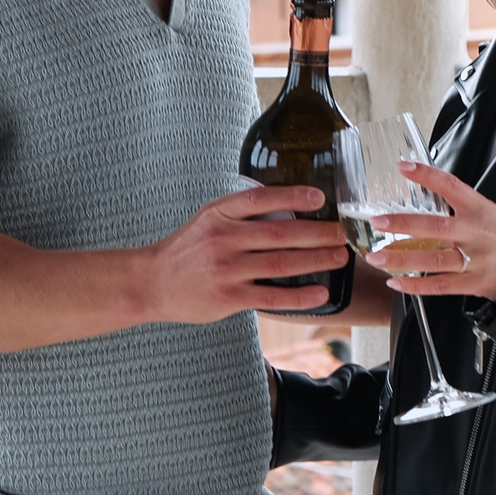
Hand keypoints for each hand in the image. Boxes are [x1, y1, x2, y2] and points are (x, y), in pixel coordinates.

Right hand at [143, 187, 348, 323]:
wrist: (152, 282)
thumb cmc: (186, 250)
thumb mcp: (208, 220)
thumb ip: (241, 215)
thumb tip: (288, 210)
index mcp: (219, 215)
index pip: (261, 200)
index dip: (293, 197)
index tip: (319, 199)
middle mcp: (223, 239)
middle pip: (281, 233)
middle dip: (318, 233)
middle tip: (343, 233)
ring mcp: (227, 270)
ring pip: (282, 263)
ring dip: (317, 260)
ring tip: (339, 257)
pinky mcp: (229, 297)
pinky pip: (273, 296)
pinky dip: (300, 295)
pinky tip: (321, 293)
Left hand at [368, 162, 495, 304]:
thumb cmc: (495, 234)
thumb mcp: (482, 209)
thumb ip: (454, 201)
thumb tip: (416, 184)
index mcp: (478, 208)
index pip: (451, 186)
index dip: (427, 176)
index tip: (403, 167)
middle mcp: (475, 233)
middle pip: (437, 227)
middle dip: (404, 224)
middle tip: (378, 222)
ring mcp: (474, 260)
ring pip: (435, 260)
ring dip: (402, 259)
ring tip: (376, 257)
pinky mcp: (471, 283)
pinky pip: (439, 285)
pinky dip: (415, 285)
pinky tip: (395, 282)